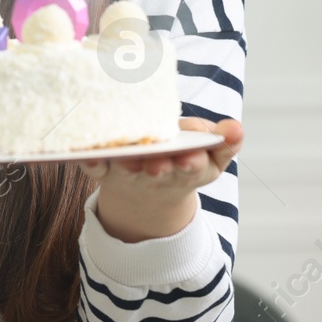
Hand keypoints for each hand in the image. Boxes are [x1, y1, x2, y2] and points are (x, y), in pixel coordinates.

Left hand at [76, 117, 243, 242]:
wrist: (148, 193)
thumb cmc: (184, 162)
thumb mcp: (211, 156)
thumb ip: (226, 142)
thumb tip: (236, 128)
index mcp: (187, 169)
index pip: (192, 166)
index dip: (191, 162)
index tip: (191, 157)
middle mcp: (156, 173)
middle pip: (158, 172)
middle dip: (159, 168)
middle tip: (158, 163)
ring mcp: (129, 172)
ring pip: (127, 170)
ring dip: (126, 164)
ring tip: (126, 157)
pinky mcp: (104, 169)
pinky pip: (95, 167)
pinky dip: (90, 161)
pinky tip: (85, 152)